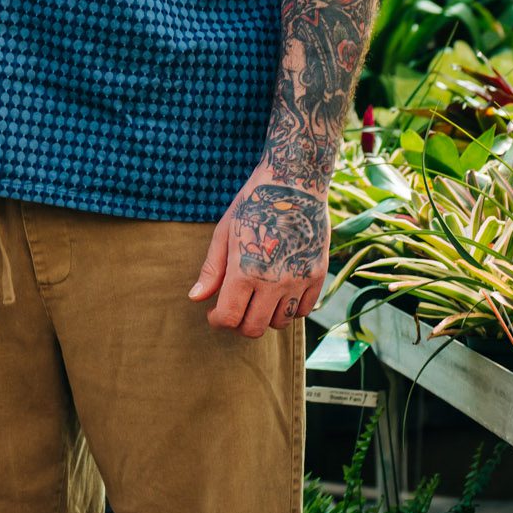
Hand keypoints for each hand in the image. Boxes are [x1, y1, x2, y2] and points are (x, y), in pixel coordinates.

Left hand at [190, 164, 330, 337]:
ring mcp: (299, 280)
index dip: (217, 321)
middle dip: (239, 324)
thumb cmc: (253, 205)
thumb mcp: (224, 232)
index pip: (229, 317)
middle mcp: (274, 282)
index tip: (214, 314)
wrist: (294, 184)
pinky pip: (304, 310)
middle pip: (254, 328)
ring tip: (256, 298)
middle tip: (234, 309)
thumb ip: (212, 269)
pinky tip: (279, 293)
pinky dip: (290, 309)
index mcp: (245, 271)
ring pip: (280, 323)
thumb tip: (196, 298)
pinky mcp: (317, 275)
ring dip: (265, 317)